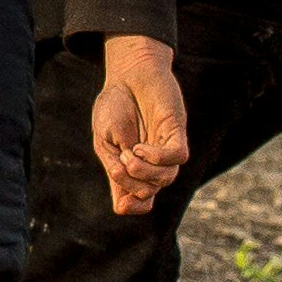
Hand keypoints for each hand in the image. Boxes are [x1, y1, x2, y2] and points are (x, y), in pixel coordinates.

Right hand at [94, 33, 188, 215]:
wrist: (127, 74)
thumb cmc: (114, 105)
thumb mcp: (105, 139)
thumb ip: (114, 166)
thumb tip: (127, 191)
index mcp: (131, 168)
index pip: (139, 201)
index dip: (132, 207)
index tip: (122, 204)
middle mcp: (151, 164)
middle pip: (149, 191)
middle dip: (131, 182)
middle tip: (120, 158)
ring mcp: (166, 149)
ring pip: (166, 178)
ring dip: (144, 172)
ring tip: (130, 153)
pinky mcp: (177, 133)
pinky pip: (177, 156)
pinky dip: (159, 158)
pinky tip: (142, 149)